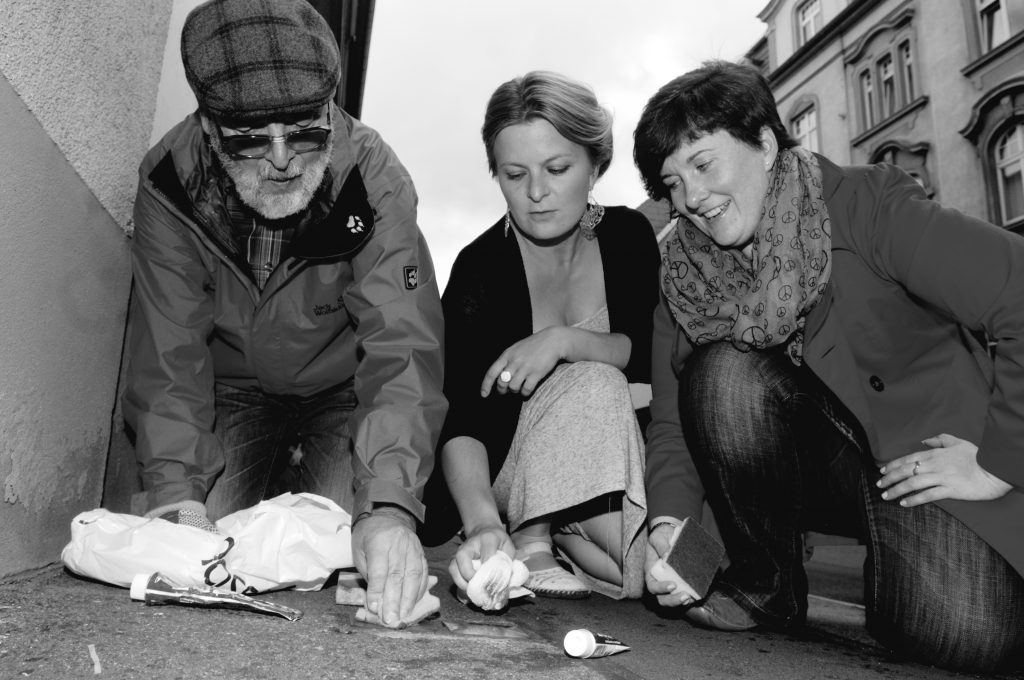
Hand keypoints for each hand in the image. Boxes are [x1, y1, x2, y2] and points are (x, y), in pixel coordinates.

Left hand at [351, 506, 427, 627]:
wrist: (386, 515)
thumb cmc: (368, 536)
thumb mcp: (359, 551)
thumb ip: (368, 574)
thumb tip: (374, 602)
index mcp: (379, 542)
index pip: (379, 570)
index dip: (377, 591)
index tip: (375, 609)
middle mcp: (399, 544)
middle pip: (398, 575)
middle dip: (394, 601)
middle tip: (390, 619)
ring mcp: (413, 547)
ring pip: (414, 575)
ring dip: (409, 599)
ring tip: (404, 615)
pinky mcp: (421, 552)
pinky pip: (423, 573)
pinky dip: (419, 590)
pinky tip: (414, 603)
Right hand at [449, 525, 513, 591]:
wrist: (484, 530)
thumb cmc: (498, 541)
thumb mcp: (508, 547)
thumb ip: (509, 562)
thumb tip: (506, 583)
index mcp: (488, 539)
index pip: (486, 555)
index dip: (489, 571)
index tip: (494, 583)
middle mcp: (470, 544)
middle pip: (463, 558)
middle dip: (470, 576)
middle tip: (480, 588)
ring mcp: (460, 551)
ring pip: (454, 568)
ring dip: (462, 583)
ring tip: (474, 592)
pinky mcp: (455, 559)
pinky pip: (453, 573)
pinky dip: (459, 584)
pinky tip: (470, 590)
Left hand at [481, 327, 567, 397]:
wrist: (553, 340)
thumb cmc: (533, 345)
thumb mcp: (516, 348)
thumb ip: (507, 360)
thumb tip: (499, 378)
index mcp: (507, 355)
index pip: (491, 373)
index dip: (486, 386)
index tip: (484, 395)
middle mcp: (515, 361)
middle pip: (502, 382)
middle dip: (502, 390)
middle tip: (505, 391)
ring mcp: (526, 367)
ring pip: (513, 387)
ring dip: (515, 391)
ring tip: (518, 389)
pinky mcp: (537, 373)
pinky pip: (526, 389)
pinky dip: (525, 393)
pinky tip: (526, 391)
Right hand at [644, 523, 698, 606]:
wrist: (669, 535)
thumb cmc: (661, 536)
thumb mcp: (658, 537)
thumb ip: (661, 545)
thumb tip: (667, 554)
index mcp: (651, 571)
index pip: (652, 585)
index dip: (661, 588)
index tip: (673, 585)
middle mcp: (659, 581)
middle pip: (662, 599)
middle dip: (673, 600)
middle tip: (685, 596)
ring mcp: (670, 584)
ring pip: (672, 600)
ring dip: (681, 602)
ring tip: (690, 598)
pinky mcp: (680, 584)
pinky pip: (683, 595)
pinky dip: (689, 598)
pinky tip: (695, 595)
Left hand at [876, 433, 1011, 506]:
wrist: (994, 470)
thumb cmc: (976, 456)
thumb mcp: (957, 442)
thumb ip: (940, 439)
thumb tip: (924, 441)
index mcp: (934, 454)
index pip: (907, 459)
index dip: (893, 465)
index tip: (882, 471)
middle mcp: (934, 465)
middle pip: (905, 471)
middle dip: (889, 478)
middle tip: (879, 485)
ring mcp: (941, 478)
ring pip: (912, 484)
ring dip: (897, 490)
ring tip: (886, 496)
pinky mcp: (949, 490)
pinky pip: (928, 495)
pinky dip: (914, 499)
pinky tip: (904, 503)